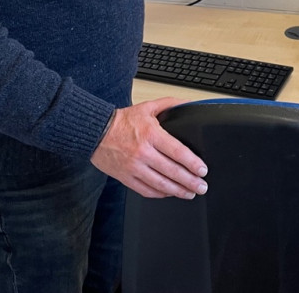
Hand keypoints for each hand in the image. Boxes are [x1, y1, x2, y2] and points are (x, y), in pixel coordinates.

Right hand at [90, 98, 207, 198]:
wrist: (96, 132)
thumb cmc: (122, 121)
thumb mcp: (148, 107)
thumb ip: (170, 104)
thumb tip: (189, 104)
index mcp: (150, 134)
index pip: (177, 152)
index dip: (192, 163)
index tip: (202, 170)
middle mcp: (143, 152)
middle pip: (172, 171)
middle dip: (190, 181)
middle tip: (202, 186)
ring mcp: (134, 167)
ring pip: (160, 184)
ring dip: (178, 191)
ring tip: (190, 193)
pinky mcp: (126, 177)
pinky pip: (146, 190)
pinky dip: (160, 194)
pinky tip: (170, 193)